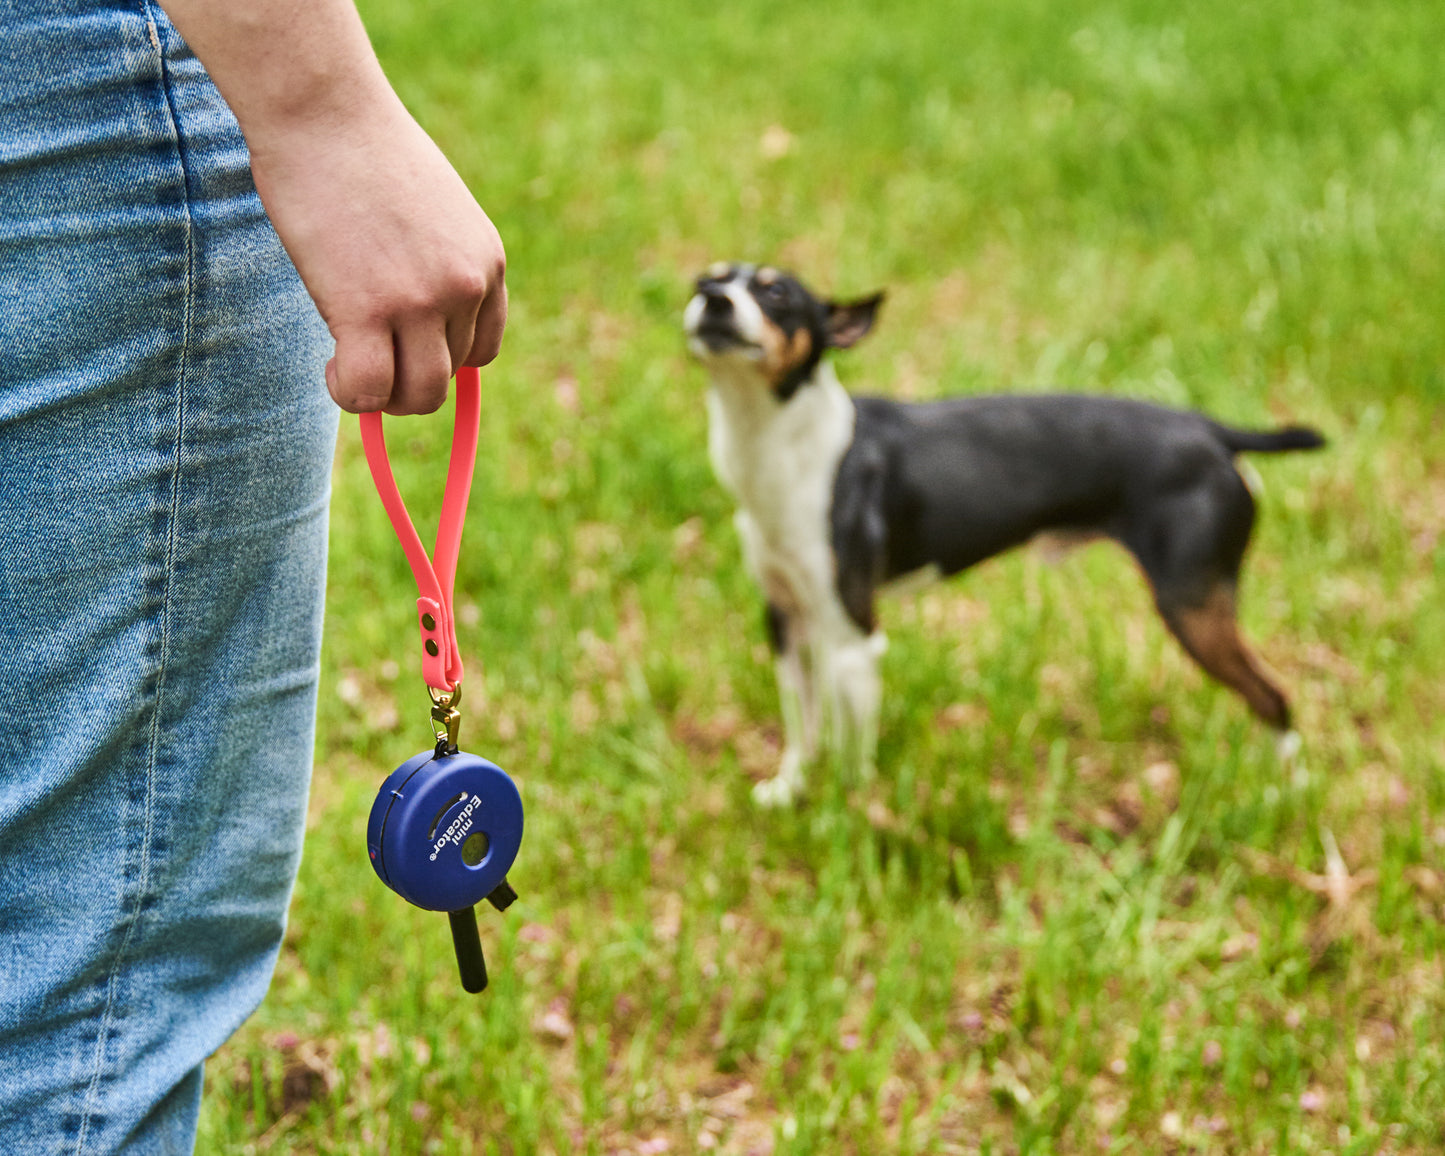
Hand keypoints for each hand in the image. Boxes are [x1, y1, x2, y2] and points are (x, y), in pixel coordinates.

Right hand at [248, 98, 506, 414]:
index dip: (441, 360)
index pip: (482, 350)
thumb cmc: (365, 152)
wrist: (324, 111)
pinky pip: (368, 390)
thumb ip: (440, 263)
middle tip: (366, 358)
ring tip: (348, 368)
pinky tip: (331, 368)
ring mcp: (421, 301)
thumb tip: (417, 324)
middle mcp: (465, 286)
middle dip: (407, 381)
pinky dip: (348, 395)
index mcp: (487, 263)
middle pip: (448, 377)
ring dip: (381, 397)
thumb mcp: (433, 210)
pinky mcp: (367, 310)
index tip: (403, 347)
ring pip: (417, 395)